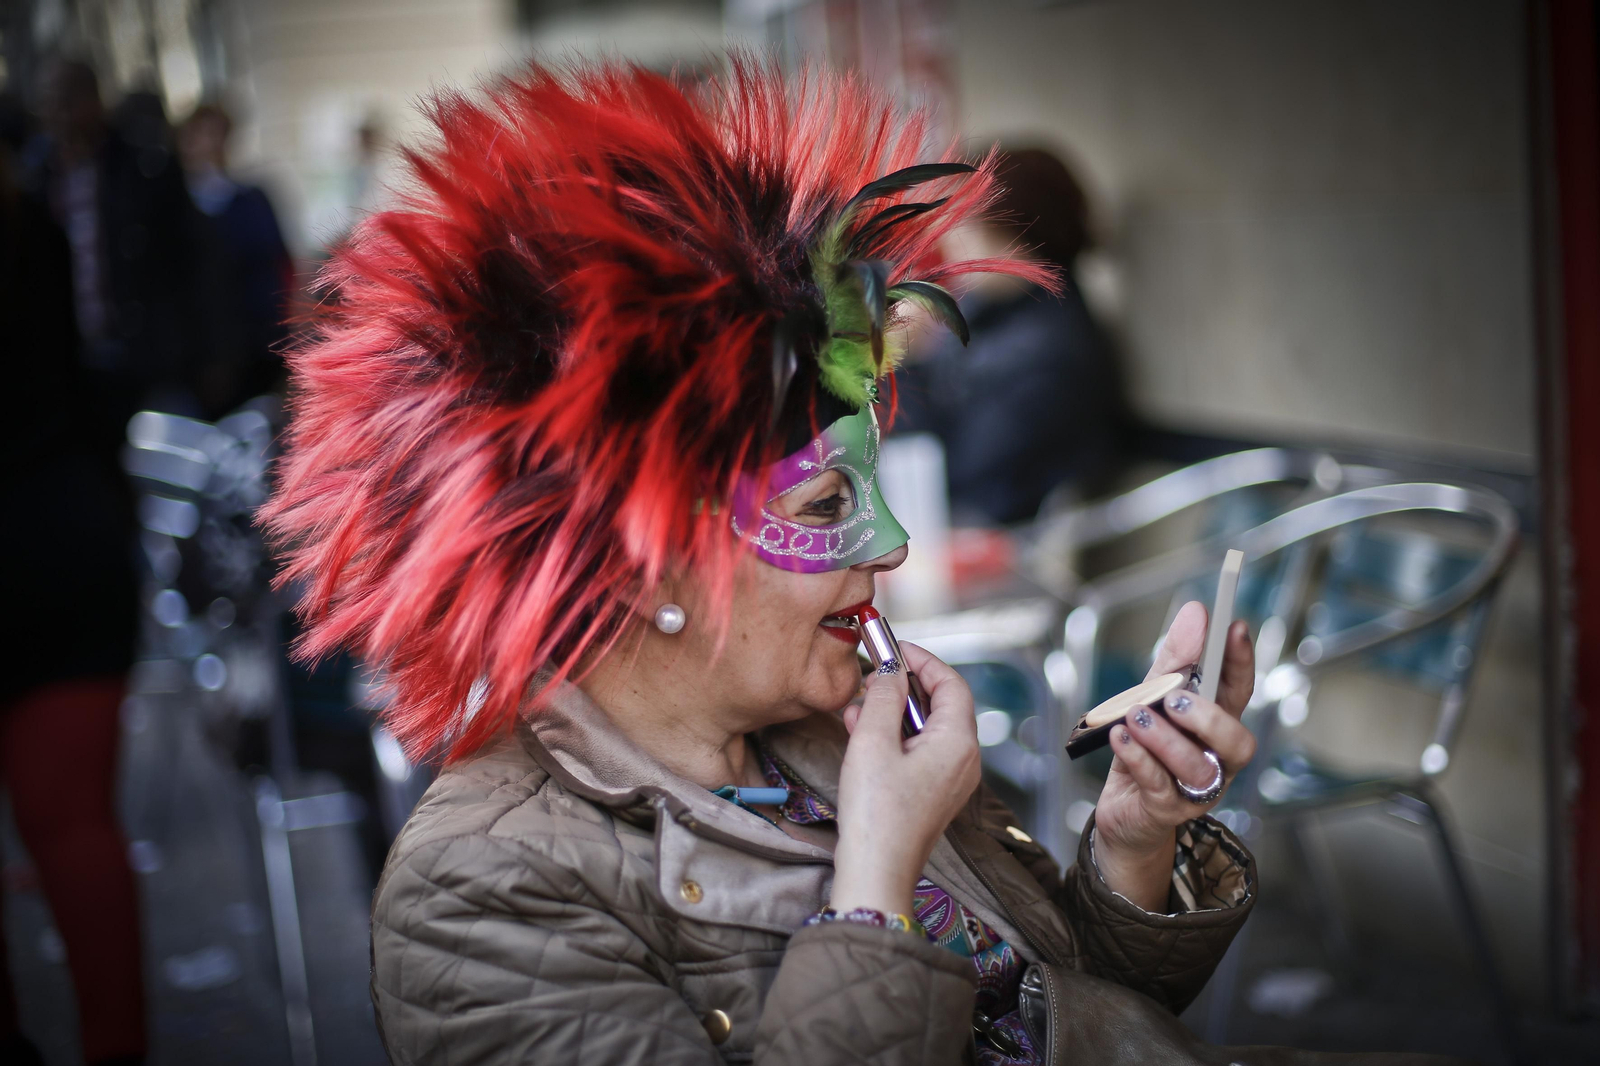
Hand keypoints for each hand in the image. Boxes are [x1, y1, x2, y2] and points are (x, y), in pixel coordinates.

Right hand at [831, 642, 980, 915]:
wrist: (876, 872)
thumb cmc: (876, 812)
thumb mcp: (872, 742)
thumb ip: (883, 696)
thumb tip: (890, 670)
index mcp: (958, 742)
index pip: (950, 683)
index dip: (922, 660)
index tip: (892, 647)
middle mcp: (963, 759)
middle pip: (941, 704)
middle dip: (904, 686)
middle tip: (871, 675)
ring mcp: (951, 779)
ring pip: (927, 728)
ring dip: (893, 711)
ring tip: (857, 708)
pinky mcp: (934, 794)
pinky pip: (920, 751)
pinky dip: (894, 736)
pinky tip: (861, 734)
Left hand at [1094, 601, 1256, 909]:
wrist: (1123, 812)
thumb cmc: (1143, 752)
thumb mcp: (1151, 698)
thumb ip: (1173, 660)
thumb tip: (1195, 612)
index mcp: (1215, 727)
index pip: (1239, 692)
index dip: (1241, 662)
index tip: (1234, 628)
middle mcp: (1215, 760)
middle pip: (1237, 742)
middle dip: (1209, 718)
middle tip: (1175, 699)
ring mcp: (1195, 789)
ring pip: (1198, 767)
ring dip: (1166, 739)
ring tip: (1136, 717)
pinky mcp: (1166, 810)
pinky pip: (1159, 785)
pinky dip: (1138, 757)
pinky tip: (1120, 738)